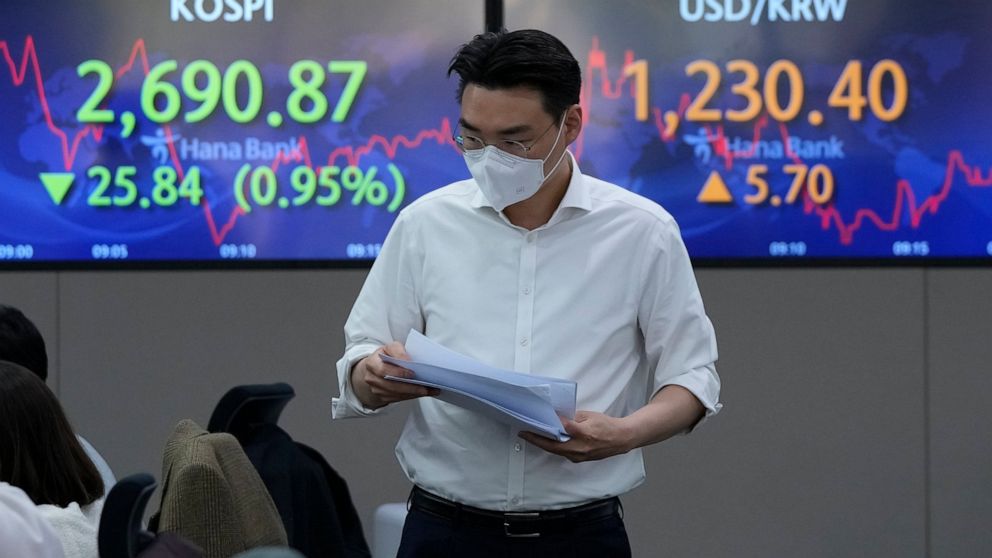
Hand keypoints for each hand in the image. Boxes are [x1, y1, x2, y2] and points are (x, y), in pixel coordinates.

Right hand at [351, 342, 438, 408]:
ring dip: (413, 393)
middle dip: (408, 386)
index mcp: (373, 362)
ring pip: (395, 393)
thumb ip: (399, 351)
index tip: (412, 371)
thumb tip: (411, 361)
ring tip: (428, 390)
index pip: (383, 368)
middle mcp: (371, 376)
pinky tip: (423, 393)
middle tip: (424, 386)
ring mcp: (376, 388)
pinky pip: (398, 398)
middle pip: (390, 384)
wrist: (375, 369)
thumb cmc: (386, 357)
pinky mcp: (382, 396)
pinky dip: (411, 396)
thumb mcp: (391, 348)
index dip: (398, 371)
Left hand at [519, 411, 633, 462]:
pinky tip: (547, 441)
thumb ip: (572, 419)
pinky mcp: (580, 459)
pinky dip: (553, 447)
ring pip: (556, 451)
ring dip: (543, 444)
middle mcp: (580, 449)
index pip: (560, 431)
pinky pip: (563, 453)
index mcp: (583, 435)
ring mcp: (579, 456)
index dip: (545, 429)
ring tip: (531, 436)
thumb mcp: (588, 416)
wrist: (621, 439)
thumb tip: (557, 419)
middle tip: (524, 433)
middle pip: (553, 446)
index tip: (532, 425)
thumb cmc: (606, 425)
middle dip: (536, 440)